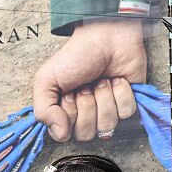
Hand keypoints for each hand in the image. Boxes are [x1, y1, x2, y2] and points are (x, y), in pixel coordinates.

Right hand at [33, 19, 146, 141]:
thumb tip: (59, 134)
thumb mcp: (47, 79)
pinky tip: (117, 80)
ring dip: (104, 97)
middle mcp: (87, 116)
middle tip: (86, 86)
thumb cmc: (76, 56)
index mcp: (65, 113)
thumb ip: (43, 110)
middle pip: (87, 133)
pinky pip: (126, 113)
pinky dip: (122, 93)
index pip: (66, 134)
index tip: (69, 93)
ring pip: (108, 125)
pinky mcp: (128, 104)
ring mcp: (108, 112)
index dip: (69, 114)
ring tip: (102, 80)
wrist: (106, 37)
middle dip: (87, 105)